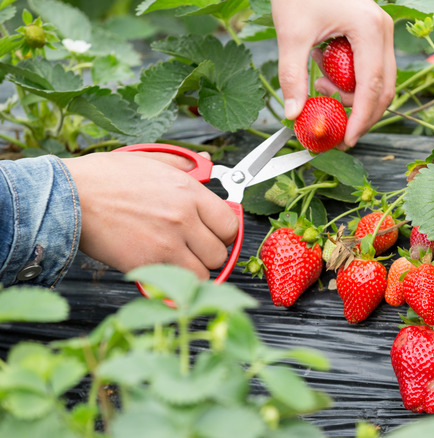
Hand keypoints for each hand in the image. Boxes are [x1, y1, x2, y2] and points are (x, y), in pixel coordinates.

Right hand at [63, 152, 238, 278]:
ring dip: (193, 270)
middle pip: (220, 252)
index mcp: (189, 192)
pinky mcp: (149, 263)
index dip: (223, 233)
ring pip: (204, 272)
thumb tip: (205, 163)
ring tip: (176, 260)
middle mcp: (185, 218)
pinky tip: (160, 268)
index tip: (213, 235)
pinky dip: (173, 281)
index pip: (230, 224)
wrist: (69, 197)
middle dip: (208, 253)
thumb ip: (182, 164)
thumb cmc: (104, 178)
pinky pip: (178, 282)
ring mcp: (168, 243)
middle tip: (192, 249)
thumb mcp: (149, 160)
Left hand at [271, 0, 395, 147]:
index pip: (372, 86)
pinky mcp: (373, 33)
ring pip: (380, 80)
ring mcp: (381, 31)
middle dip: (362, 113)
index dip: (362, 117)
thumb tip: (294, 113)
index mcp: (368, 29)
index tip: (348, 138)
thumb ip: (292, 76)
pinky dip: (353, 80)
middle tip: (338, 129)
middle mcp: (382, 30)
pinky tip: (328, 71)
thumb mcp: (292, 35)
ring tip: (322, 87)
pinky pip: (372, 68)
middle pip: (385, 87)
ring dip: (355, 95)